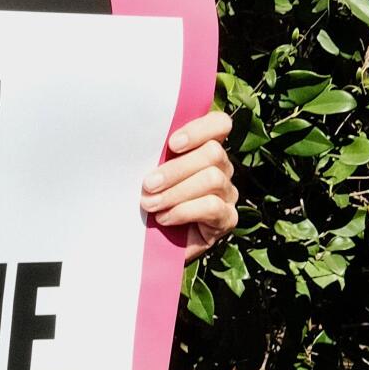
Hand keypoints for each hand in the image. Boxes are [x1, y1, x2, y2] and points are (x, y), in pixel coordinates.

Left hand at [143, 109, 238, 254]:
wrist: (151, 245)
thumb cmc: (149, 201)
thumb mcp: (152, 175)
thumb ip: (156, 157)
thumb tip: (141, 142)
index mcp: (204, 148)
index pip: (220, 124)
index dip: (200, 129)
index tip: (172, 144)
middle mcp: (222, 168)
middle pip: (213, 152)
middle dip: (176, 169)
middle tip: (148, 185)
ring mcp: (228, 193)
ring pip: (212, 179)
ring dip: (176, 192)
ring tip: (150, 205)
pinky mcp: (228, 218)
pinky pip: (212, 206)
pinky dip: (184, 211)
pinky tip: (165, 218)